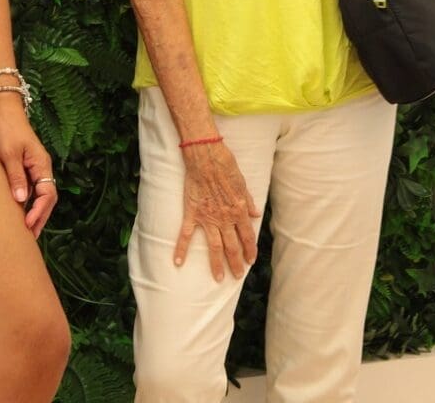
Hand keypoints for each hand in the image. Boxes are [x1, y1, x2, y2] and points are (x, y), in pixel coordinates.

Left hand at [0, 97, 57, 238]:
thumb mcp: (9, 153)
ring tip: (23, 232)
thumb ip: (16, 176)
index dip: (39, 211)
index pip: (47, 194)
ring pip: (39, 196)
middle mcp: (41, 168)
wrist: (5, 112)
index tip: (28, 225)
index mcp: (41, 164)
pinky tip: (18, 214)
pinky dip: (27, 204)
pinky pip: (31, 190)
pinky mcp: (26, 168)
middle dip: (40, 218)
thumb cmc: (7, 129)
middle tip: (29, 238)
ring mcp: (34, 169)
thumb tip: (21, 200)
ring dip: (34, 213)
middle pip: (47, 198)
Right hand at [175, 141, 260, 281]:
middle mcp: (225, 218)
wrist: (205, 156)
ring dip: (217, 264)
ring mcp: (208, 217)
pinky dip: (181, 249)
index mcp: (239, 210)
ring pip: (214, 246)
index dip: (250, 249)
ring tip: (219, 278)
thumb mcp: (242, 183)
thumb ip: (249, 201)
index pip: (247, 235)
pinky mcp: (192, 213)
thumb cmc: (225, 165)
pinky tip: (178, 262)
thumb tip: (256, 214)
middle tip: (237, 276)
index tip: (251, 261)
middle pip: (232, 246)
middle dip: (236, 263)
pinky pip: (186, 234)